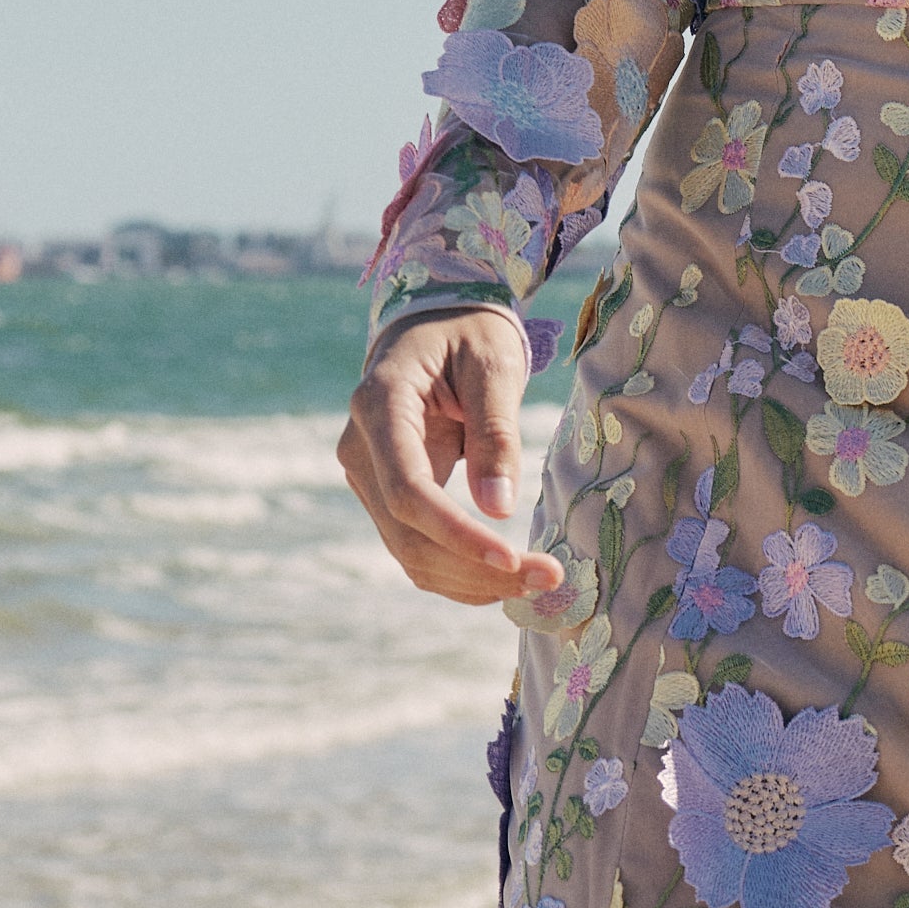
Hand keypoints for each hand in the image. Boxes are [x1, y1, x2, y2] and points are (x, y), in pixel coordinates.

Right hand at [337, 306, 561, 607]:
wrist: (434, 326)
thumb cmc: (468, 335)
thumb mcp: (493, 367)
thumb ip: (496, 433)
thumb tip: (498, 511)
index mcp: (380, 404)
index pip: (408, 489)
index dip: (456, 533)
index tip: (511, 558)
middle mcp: (360, 448)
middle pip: (407, 533)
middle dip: (475, 568)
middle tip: (549, 579)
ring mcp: (367, 476)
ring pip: (409, 552)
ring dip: (471, 581)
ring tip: (540, 581)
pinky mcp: (385, 495)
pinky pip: (416, 548)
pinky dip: (460, 573)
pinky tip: (508, 577)